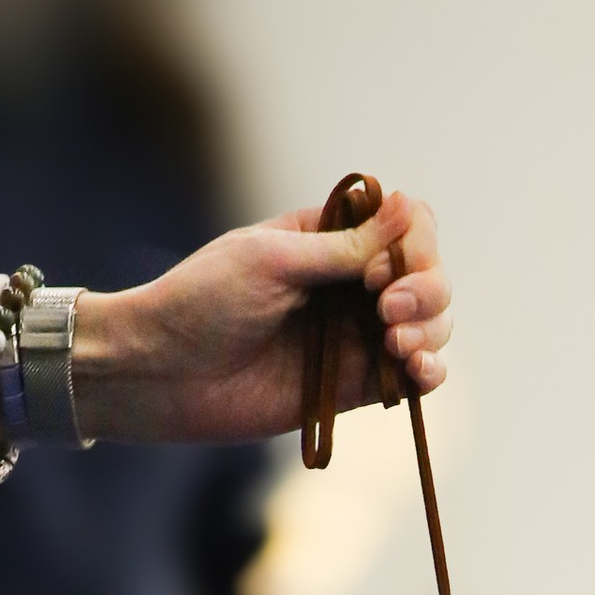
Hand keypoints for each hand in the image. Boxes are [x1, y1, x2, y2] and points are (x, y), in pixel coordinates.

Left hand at [70, 193, 450, 447]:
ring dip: (431, 331)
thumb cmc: (204, 302)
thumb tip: (409, 208)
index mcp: (330, 238)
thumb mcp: (274, 261)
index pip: (407, 227)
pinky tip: (418, 372)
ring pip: (429, 326)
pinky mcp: (354, 387)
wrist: (162, 373)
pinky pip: (411, 377)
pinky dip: (428, 373)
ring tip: (397, 344)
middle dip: (425, 290)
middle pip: (427, 276)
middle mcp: (351, 284)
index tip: (382, 271)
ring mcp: (355, 336)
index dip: (414, 245)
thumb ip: (345, 247)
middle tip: (387, 311)